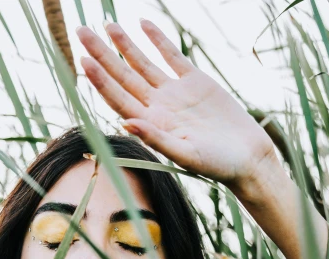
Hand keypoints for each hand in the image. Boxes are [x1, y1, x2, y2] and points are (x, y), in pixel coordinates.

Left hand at [76, 20, 277, 190]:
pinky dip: (158, 40)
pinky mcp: (195, 81)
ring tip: (107, 24)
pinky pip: (171, 56)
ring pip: (142, 63)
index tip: (84, 61)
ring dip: (124, 44)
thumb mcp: (185, 154)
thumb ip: (156, 138)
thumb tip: (126, 123)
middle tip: (81, 32)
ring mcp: (174, 93)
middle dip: (102, 54)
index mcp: (151, 124)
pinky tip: (143, 24)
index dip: (101, 80)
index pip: (118, 98)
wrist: (246, 158)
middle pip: (123, 76)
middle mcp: (157, 107)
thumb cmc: (216, 164)